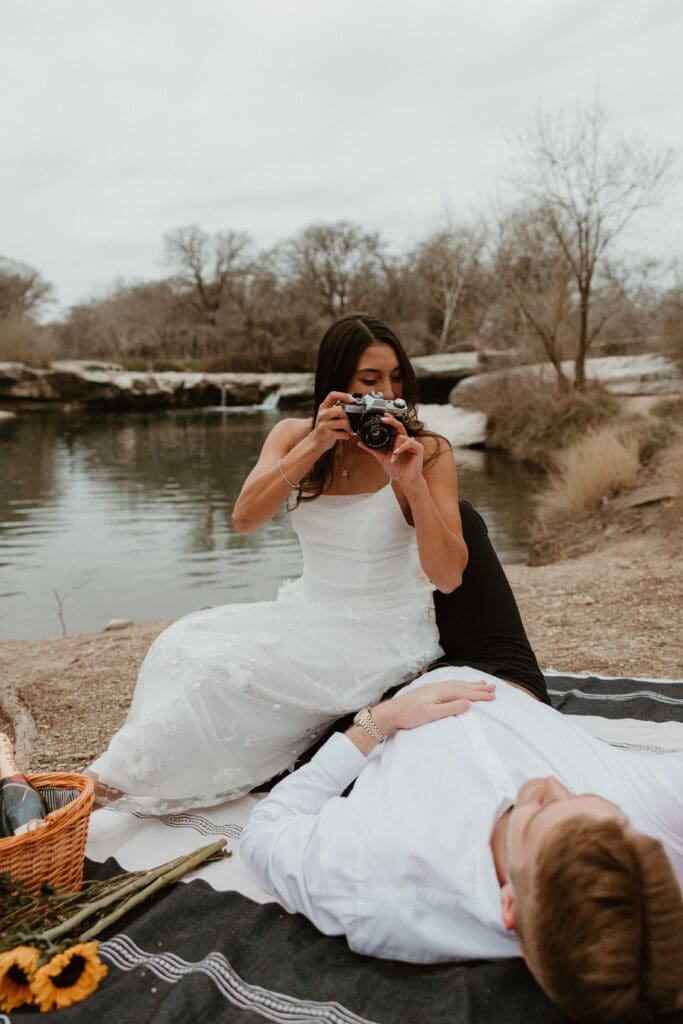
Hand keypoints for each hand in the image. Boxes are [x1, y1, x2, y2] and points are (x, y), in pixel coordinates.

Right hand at [311, 392, 354, 452]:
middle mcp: (322, 415)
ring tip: (346, 430)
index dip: (343, 395)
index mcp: (323, 408)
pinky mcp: (328, 435)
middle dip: (347, 416)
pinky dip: (347, 435)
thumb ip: (334, 409)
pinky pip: (343, 434)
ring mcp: (324, 425)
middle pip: (340, 410)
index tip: (351, 399)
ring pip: (344, 422)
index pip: (332, 395)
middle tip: (347, 421)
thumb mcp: (326, 415)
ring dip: (349, 427)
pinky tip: (344, 436)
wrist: (314, 442)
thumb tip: (351, 404)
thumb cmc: (324, 428)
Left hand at [358, 416, 423, 487]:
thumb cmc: (396, 470)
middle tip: (383, 419)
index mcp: (396, 442)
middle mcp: (404, 441)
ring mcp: (411, 443)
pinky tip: (397, 454)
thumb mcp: (381, 457)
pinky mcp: (418, 448)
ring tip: (393, 457)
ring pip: (401, 436)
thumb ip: (372, 449)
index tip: (381, 417)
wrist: (404, 480)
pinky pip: (408, 442)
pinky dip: (401, 448)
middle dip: (391, 421)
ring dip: (395, 447)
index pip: (393, 428)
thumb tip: (360, 443)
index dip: (388, 421)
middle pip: (399, 426)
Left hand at [373, 679, 495, 736]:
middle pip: (463, 686)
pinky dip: (460, 684)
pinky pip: (450, 685)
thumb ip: (450, 708)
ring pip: (457, 684)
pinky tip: (460, 685)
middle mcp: (438, 687)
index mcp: (440, 693)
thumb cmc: (409, 716)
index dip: (479, 694)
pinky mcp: (429, 691)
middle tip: (493, 687)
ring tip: (482, 684)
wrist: (391, 713)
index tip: (493, 696)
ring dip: (470, 684)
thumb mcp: (430, 714)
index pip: (464, 693)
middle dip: (478, 687)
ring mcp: (433, 688)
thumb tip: (468, 703)